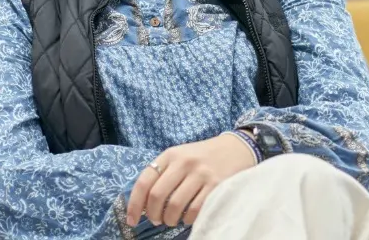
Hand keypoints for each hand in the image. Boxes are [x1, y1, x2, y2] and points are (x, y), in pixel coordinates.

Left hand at [127, 133, 255, 227]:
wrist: (236, 148)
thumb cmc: (202, 156)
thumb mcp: (180, 156)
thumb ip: (163, 174)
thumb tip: (143, 204)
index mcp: (170, 154)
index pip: (144, 181)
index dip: (134, 204)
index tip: (132, 220)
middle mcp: (184, 162)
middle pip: (158, 196)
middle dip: (153, 214)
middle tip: (156, 220)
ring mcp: (201, 174)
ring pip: (175, 206)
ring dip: (170, 219)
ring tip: (171, 220)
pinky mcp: (216, 185)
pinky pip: (195, 210)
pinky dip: (187, 219)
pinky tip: (188, 217)